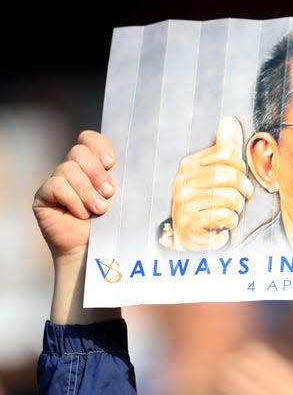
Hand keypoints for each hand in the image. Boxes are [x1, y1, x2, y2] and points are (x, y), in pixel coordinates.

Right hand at [33, 130, 119, 323]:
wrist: (97, 254)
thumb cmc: (116, 226)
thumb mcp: (125, 198)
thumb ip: (127, 178)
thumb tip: (146, 160)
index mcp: (94, 166)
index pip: (89, 140)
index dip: (99, 145)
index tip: (112, 162)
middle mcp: (74, 170)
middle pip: (79, 151)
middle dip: (96, 172)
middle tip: (110, 192)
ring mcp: (58, 182)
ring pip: (68, 168)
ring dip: (87, 190)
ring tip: (100, 210)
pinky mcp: (44, 196)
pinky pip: (56, 185)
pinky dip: (73, 200)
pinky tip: (82, 215)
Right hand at [171, 116, 253, 250]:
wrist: (188, 234)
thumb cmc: (206, 200)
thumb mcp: (214, 171)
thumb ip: (224, 148)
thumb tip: (229, 120)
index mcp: (190, 164)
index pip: (228, 155)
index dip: (241, 168)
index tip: (239, 178)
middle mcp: (184, 181)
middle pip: (232, 176)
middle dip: (243, 190)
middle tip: (239, 198)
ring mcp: (184, 203)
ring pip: (231, 198)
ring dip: (237, 209)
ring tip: (229, 212)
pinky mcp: (189, 224)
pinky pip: (224, 216)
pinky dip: (230, 222)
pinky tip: (222, 224)